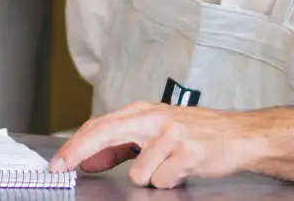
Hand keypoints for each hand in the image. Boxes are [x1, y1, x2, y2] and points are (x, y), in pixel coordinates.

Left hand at [49, 102, 262, 188]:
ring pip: (138, 172)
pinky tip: (183, 169)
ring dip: (150, 178)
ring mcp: (171, 134)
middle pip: (104, 133)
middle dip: (79, 152)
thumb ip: (122, 146)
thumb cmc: (193, 134)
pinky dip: (170, 182)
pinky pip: (163, 180)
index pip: (99, 125)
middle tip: (62, 169)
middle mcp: (153, 118)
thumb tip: (90, 159)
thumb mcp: (153, 133)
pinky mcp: (188, 152)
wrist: (236, 135)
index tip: (57, 162)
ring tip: (168, 168)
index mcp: (141, 112)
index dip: (75, 144)